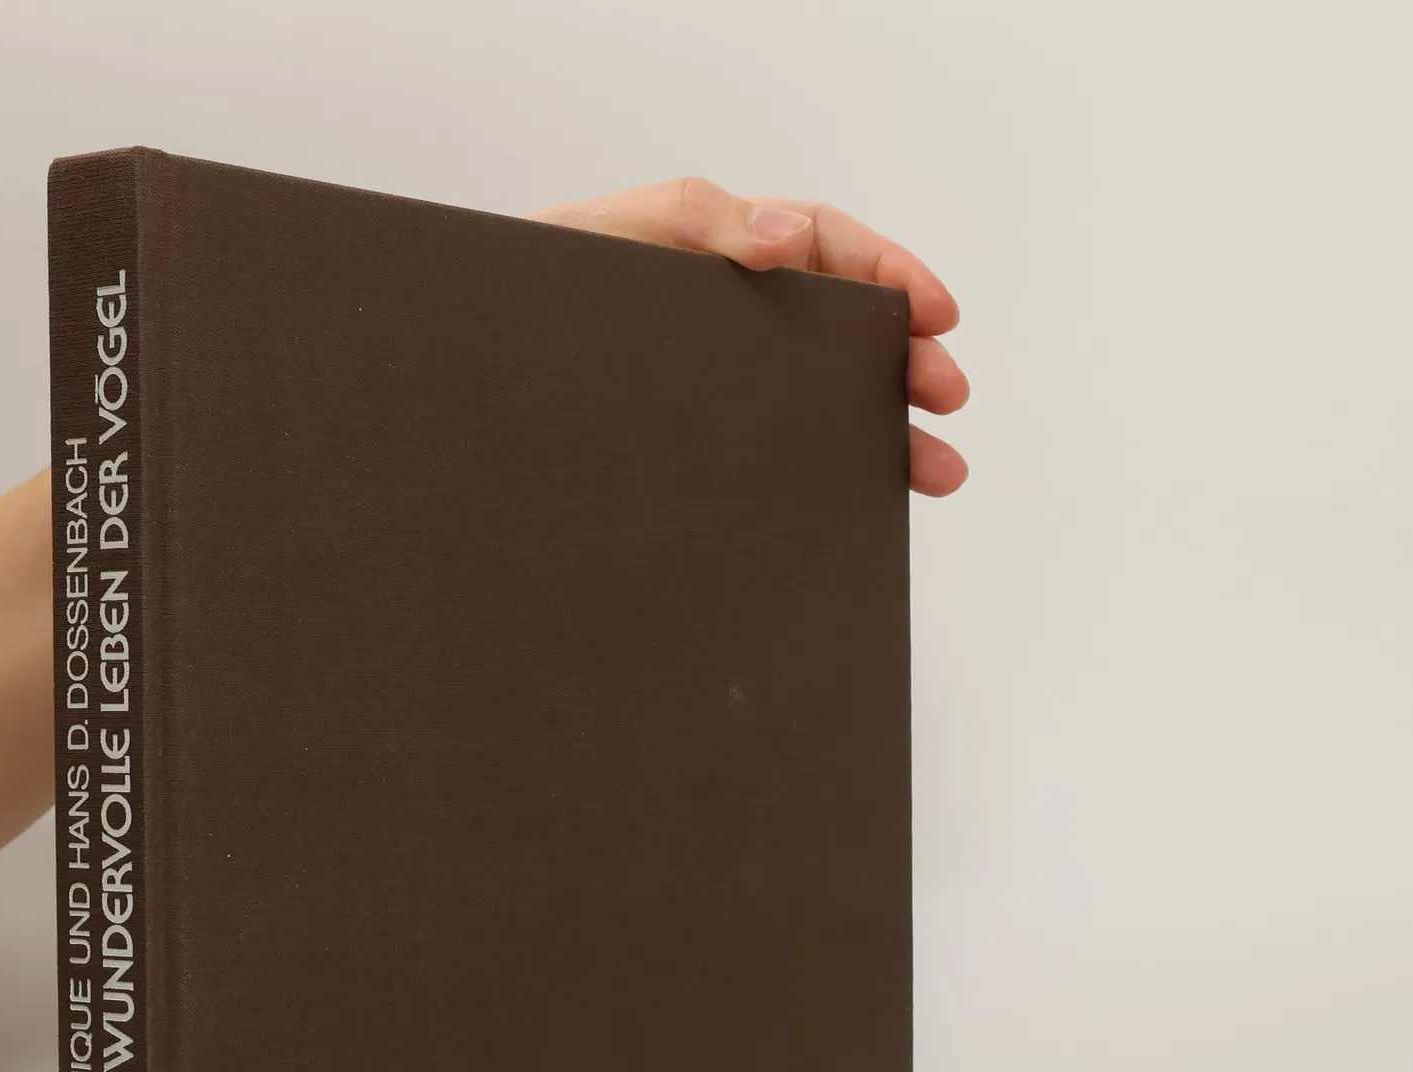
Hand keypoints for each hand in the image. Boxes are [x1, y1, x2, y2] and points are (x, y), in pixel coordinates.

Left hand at [527, 176, 967, 497]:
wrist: (465, 386)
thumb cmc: (523, 296)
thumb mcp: (605, 239)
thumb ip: (696, 221)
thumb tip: (791, 236)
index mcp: (718, 260)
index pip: (830, 253)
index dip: (892, 276)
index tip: (938, 314)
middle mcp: (726, 329)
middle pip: (842, 338)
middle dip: (906, 365)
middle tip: (948, 400)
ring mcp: (714, 397)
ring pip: (817, 410)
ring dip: (884, 437)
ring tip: (935, 474)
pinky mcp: (690, 458)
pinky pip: (770, 468)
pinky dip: (819, 485)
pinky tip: (853, 508)